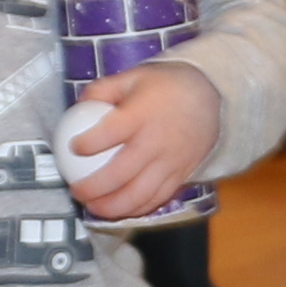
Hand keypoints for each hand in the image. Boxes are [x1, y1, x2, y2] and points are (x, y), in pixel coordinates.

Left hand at [63, 65, 217, 222]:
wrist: (212, 95)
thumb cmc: (167, 86)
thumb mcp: (134, 77)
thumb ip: (103, 90)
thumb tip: (77, 107)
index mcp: (141, 115)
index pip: (109, 133)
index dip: (87, 144)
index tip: (73, 147)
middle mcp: (155, 142)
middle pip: (120, 174)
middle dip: (92, 188)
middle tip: (76, 190)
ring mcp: (170, 162)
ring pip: (138, 195)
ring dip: (112, 207)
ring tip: (93, 207)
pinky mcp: (181, 175)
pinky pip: (157, 199)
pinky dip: (137, 209)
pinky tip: (120, 209)